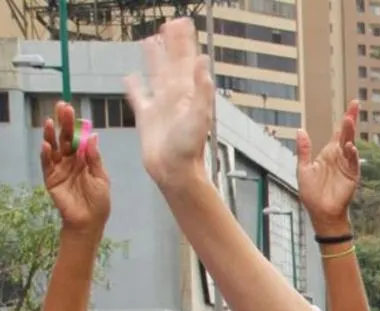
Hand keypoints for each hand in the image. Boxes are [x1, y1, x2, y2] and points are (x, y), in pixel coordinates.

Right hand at [41, 102, 109, 232]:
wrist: (90, 221)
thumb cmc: (99, 201)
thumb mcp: (101, 177)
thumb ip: (95, 158)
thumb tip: (93, 135)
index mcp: (84, 159)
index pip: (78, 138)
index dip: (75, 124)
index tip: (74, 111)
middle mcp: (70, 161)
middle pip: (65, 138)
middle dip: (63, 123)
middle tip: (61, 107)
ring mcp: (59, 169)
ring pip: (53, 148)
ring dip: (50, 134)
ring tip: (49, 121)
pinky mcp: (51, 179)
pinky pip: (47, 165)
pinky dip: (46, 154)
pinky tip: (47, 144)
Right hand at [124, 19, 213, 184]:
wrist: (174, 171)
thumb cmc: (188, 147)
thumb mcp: (199, 116)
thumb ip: (201, 89)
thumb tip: (203, 61)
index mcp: (187, 93)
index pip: (185, 60)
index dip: (184, 42)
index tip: (182, 22)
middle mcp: (175, 97)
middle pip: (171, 63)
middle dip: (171, 44)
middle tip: (169, 24)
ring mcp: (160, 106)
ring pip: (155, 75)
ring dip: (153, 59)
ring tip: (150, 42)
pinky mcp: (146, 118)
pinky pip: (138, 97)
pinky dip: (133, 87)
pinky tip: (128, 77)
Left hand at [297, 101, 359, 231]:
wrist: (320, 212)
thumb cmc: (312, 194)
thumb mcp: (303, 169)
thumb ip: (304, 150)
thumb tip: (300, 130)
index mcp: (329, 154)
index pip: (338, 132)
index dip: (345, 119)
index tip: (352, 104)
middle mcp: (340, 157)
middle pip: (347, 134)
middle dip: (351, 120)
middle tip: (355, 105)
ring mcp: (347, 166)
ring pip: (350, 145)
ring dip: (350, 133)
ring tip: (349, 121)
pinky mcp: (352, 177)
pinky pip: (353, 163)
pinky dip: (352, 155)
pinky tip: (350, 147)